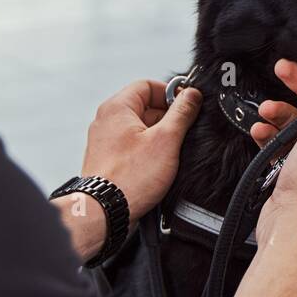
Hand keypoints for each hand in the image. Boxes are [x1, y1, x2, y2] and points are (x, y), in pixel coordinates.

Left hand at [82, 79, 201, 223]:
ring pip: (139, 126)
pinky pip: (132, 144)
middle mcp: (107, 121)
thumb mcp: (166, 140)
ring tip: (170, 152)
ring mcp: (105, 140)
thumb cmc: (129, 179)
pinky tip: (158, 164)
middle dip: (167, 116)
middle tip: (183, 130)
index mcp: (117, 108)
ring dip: (159, 135)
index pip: (147, 85)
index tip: (187, 103)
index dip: (171, 92)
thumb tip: (192, 95)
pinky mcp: (107, 159)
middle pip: (144, 105)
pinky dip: (147, 149)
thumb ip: (182, 113)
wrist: (104, 211)